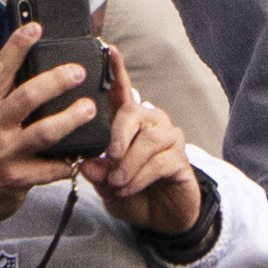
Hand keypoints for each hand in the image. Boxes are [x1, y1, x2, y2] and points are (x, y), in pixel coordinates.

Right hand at [0, 21, 94, 241]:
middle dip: (57, 80)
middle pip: (28, 97)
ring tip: (90, 108)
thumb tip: (19, 68)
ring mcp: (5, 154)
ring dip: (71, 118)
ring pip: (46, 131)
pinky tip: (83, 152)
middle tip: (78, 71)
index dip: (18, 46)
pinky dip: (70, 159)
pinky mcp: (19, 179)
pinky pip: (52, 167)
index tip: (36, 28)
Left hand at [81, 45, 199, 235]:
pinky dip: (139, 176)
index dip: (116, 69)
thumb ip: (95, 171)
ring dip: (128, 164)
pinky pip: (160, 161)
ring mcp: (168, 138)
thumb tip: (86, 164)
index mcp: (129, 122)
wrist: (161, 218)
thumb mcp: (105, 182)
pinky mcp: (181, 159)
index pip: (122, 91)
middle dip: (117, 137)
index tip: (109, 49)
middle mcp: (150, 122)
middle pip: (133, 113)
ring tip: (116, 182)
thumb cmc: (131, 191)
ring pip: (147, 140)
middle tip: (108, 158)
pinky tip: (128, 187)